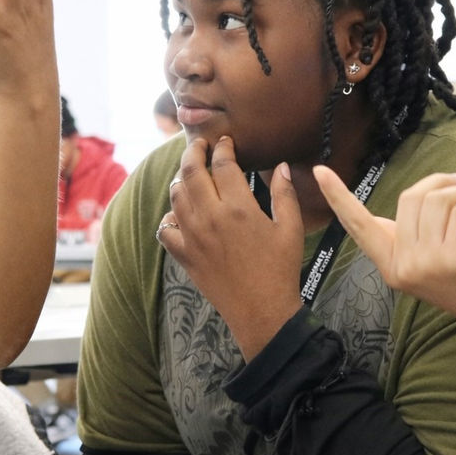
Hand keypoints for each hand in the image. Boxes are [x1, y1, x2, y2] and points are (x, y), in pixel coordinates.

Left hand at [158, 136, 304, 359]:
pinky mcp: (184, 255)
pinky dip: (169, 217)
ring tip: (190, 174)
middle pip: (191, 172)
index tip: (225, 142)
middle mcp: (210, 217)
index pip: (222, 164)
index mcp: (239, 207)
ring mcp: (193, 237)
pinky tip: (180, 214)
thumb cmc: (281, 269)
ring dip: (181, 179)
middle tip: (199, 145)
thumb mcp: (290, 228)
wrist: (262, 312)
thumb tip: (281, 165)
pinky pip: (165, 229)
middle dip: (193, 152)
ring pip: (176, 196)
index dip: (223, 148)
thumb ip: (285, 193)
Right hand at [313, 168, 455, 337]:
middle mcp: (402, 267)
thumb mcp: (426, 261)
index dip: (337, 197)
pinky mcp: (455, 260)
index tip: (318, 170)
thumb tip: (398, 206)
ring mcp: (427, 265)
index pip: (357, 226)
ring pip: (437, 200)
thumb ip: (406, 236)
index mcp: (390, 266)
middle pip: (410, 198)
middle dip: (443, 183)